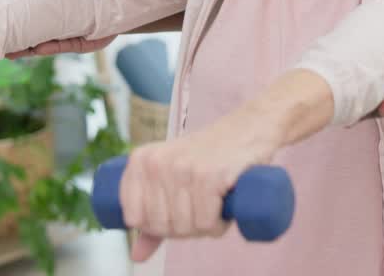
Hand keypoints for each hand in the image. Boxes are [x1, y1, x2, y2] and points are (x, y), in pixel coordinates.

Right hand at [4, 0, 116, 58]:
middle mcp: (59, 25)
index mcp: (50, 9)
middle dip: (14, 42)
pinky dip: (54, 47)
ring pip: (47, 45)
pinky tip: (39, 47)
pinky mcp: (90, 40)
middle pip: (32, 37)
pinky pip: (69, 46)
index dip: (9, 23)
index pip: (26, 19)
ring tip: (12, 50)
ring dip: (29, 48)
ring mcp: (73, 34)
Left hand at [121, 110, 281, 261]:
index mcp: (140, 160)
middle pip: (161, 226)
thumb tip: (135, 256)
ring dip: (205, 228)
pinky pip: (206, 223)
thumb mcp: (172, 176)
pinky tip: (224, 209)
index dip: (156, 226)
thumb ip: (150, 214)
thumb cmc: (209, 155)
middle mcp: (157, 162)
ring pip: (185, 227)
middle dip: (185, 230)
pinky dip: (218, 225)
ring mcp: (182, 168)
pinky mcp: (209, 175)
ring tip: (215, 206)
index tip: (176, 214)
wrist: (248, 127)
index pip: (134, 218)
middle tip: (202, 211)